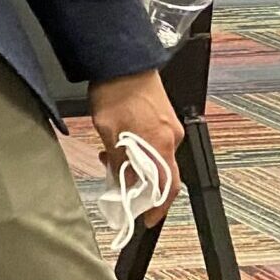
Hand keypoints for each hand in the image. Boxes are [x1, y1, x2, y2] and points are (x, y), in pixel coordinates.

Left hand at [89, 69, 185, 226]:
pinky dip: (139, 153)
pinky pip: (155, 145)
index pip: (167, 186)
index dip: (158, 206)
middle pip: (164, 175)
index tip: (147, 219)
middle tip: (122, 192)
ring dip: (137, 168)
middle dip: (144, 187)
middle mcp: (172, 138)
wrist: (122, 60)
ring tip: (110, 163)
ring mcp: (170, 128)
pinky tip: (119, 148)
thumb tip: (123, 180)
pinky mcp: (164, 119)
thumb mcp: (108, 129)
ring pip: (157, 160)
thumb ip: (118, 158)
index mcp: (160, 143)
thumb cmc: (115, 92)